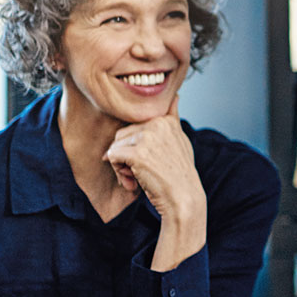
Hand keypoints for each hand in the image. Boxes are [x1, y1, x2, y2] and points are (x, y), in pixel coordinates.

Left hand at [103, 96, 206, 269]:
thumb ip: (173, 119)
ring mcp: (147, 137)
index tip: (148, 164)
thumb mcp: (180, 142)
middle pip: (122, 135)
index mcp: (165, 120)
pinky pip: (112, 156)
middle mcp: (157, 124)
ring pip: (115, 145)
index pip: (134, 127)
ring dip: (121, 166)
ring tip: (136, 180)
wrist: (184, 200)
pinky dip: (118, 173)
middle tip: (138, 175)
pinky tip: (133, 184)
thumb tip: (174, 96)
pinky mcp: (137, 153)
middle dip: (125, 157)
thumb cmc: (180, 175)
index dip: (135, 147)